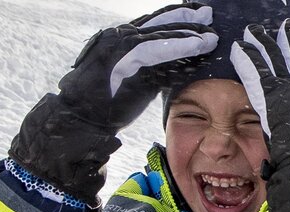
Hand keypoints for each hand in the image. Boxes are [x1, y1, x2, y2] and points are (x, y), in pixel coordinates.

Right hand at [10, 3, 217, 202]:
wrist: (80, 120)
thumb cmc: (108, 105)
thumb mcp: (138, 81)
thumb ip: (156, 69)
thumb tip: (181, 66)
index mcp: (120, 41)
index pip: (153, 24)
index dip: (177, 18)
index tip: (198, 15)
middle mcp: (118, 38)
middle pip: (158, 22)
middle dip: (185, 18)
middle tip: (208, 14)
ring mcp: (119, 48)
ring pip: (159, 34)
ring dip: (187, 34)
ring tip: (210, 36)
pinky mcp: (121, 62)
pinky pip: (154, 51)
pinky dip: (177, 47)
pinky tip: (196, 46)